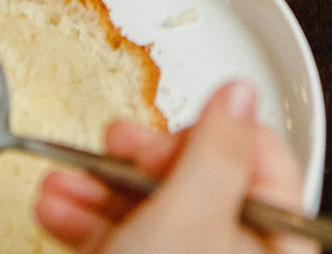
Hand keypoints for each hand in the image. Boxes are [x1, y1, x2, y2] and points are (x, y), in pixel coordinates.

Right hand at [33, 81, 313, 253]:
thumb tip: (241, 94)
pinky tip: (56, 207)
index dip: (218, 134)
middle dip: (143, 160)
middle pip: (202, 186)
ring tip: (63, 175)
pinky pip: (121, 245)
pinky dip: (86, 222)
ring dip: (100, 188)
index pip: (267, 164)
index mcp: (275, 248)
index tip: (176, 127)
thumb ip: (217, 150)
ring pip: (152, 216)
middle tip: (115, 144)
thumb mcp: (188, 219)